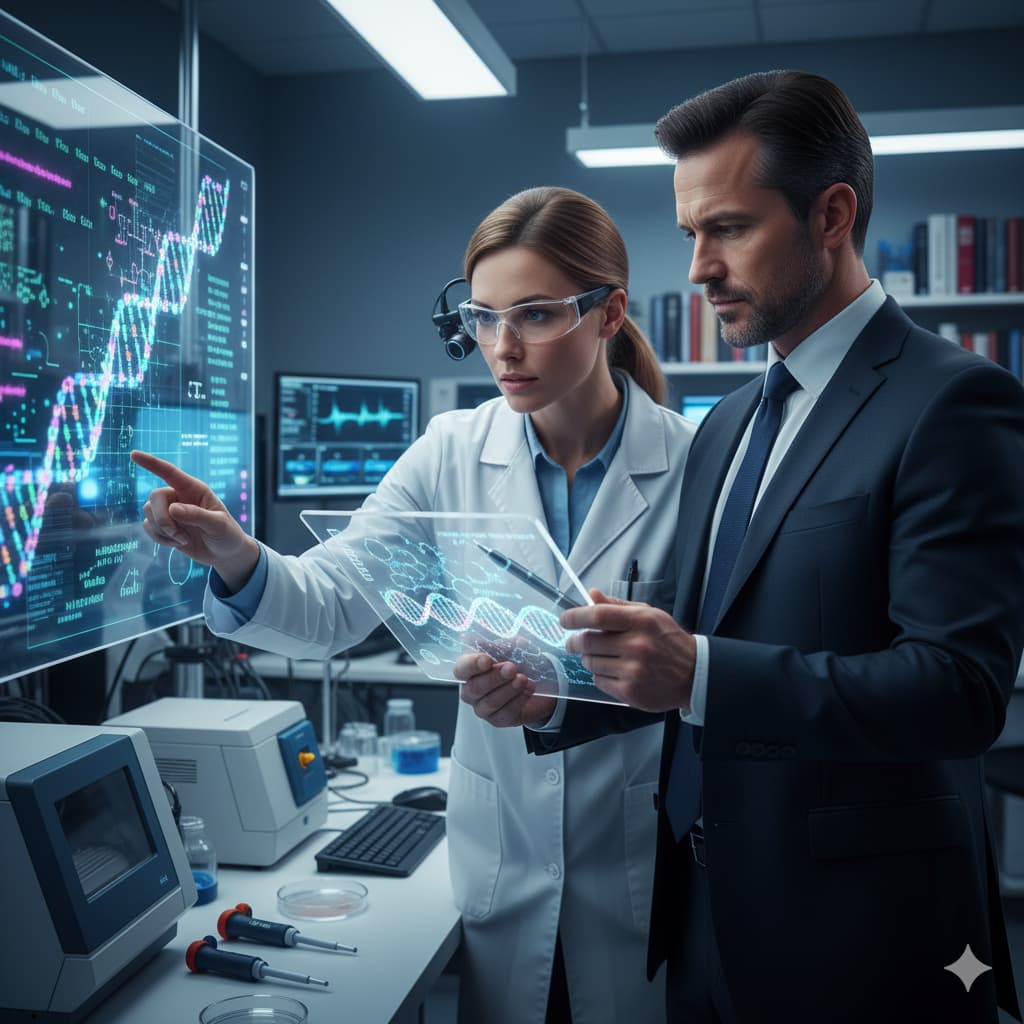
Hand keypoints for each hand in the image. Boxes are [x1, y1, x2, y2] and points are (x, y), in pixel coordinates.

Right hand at [131, 449, 259, 591]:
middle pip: (155, 496)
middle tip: (178, 534)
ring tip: (184, 539)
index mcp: (194, 489)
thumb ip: (197, 515)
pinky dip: (160, 538)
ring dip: (163, 531)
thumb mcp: (218, 525)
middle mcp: (179, 497)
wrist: (225, 554)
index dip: (151, 463)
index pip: (170, 472)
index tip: (133, 454)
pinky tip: (177, 542)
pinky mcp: (164, 527)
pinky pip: (148, 527)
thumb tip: (172, 509)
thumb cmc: (227, 534)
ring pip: (149, 513)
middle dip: (162, 518)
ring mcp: (170, 512)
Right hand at [453, 652, 557, 727]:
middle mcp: (472, 690)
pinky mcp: (498, 719)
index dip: (472, 665)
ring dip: (508, 689)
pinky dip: (518, 700)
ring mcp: (483, 707)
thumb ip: (498, 646)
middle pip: (475, 688)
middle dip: (494, 677)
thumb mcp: (511, 648)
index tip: (487, 660)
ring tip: (522, 679)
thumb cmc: (519, 662)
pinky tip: (527, 689)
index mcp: (469, 670)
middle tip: (511, 668)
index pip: (461, 669)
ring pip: (490, 702)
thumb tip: (485, 641)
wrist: (540, 680)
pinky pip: (505, 713)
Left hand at [561, 590, 695, 712]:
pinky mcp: (630, 692)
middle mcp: (637, 646)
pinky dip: (599, 675)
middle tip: (573, 642)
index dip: (575, 616)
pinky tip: (612, 671)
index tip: (565, 619)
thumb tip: (591, 594)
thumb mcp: (648, 614)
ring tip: (600, 656)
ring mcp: (633, 671)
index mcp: (641, 621)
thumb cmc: (668, 641)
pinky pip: (599, 681)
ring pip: (590, 663)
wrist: (694, 674)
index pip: (597, 616)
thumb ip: (617, 605)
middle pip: (588, 641)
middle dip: (574, 641)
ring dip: (588, 659)